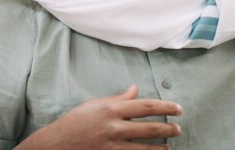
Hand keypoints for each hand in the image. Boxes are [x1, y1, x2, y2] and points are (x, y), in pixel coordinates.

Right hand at [17, 85, 181, 149]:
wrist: (56, 144)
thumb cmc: (75, 121)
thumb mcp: (95, 104)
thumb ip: (118, 98)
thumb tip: (135, 89)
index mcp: (111, 109)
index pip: (145, 106)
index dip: (165, 107)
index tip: (178, 108)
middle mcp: (114, 127)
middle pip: (149, 127)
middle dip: (168, 128)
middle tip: (178, 128)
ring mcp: (112, 145)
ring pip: (144, 147)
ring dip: (161, 147)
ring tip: (170, 146)